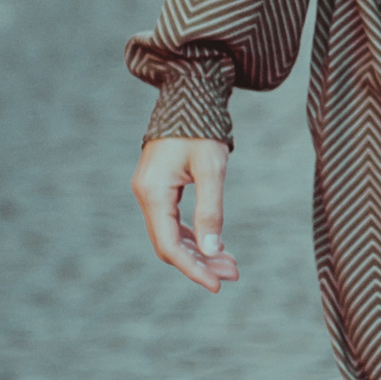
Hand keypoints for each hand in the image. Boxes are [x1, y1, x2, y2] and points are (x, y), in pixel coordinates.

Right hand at [133, 137, 239, 292]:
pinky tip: (216, 244)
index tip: (218, 285)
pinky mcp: (161, 187)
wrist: (190, 94)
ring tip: (231, 265)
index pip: (169, 245)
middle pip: (169, 244)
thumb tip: (213, 250)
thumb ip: (211, 210)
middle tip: (234, 275)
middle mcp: (146, 195)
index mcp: (153, 192)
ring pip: (172, 235)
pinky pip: (174, 222)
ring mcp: (151, 191)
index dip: (193, 269)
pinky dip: (195, 236)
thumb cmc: (203, 127)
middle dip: (201, 263)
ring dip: (200, 251)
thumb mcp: (212, 168)